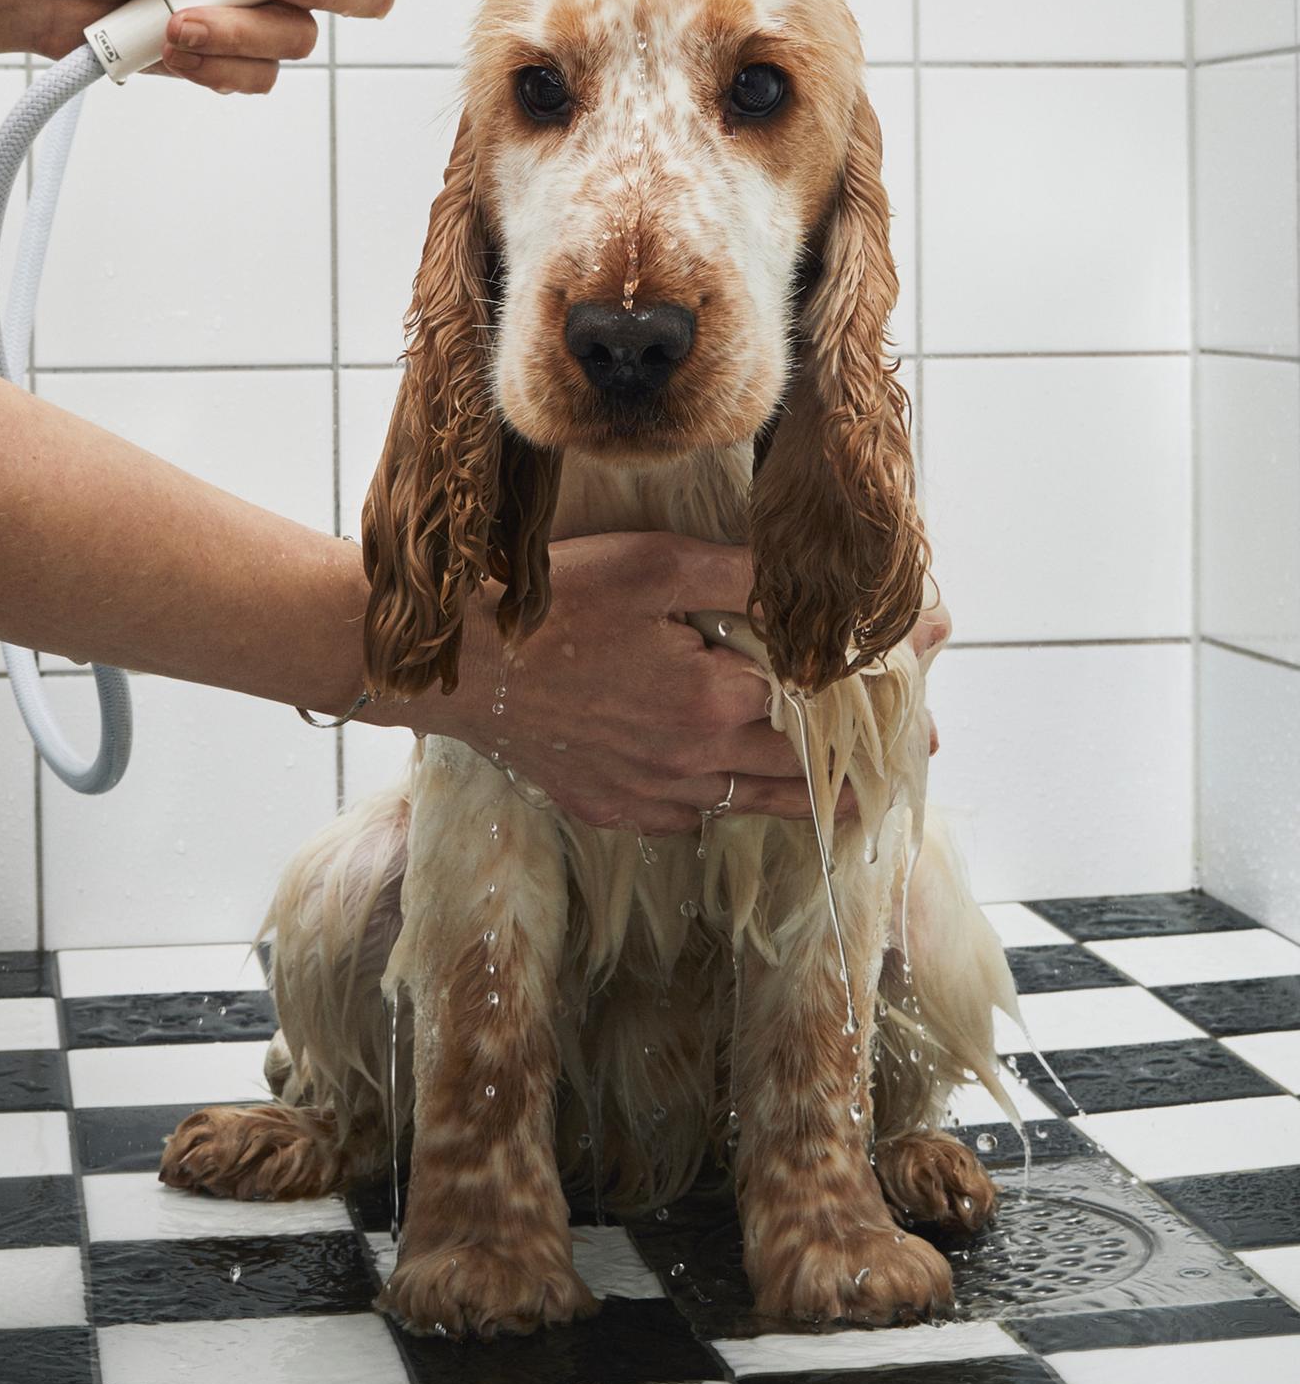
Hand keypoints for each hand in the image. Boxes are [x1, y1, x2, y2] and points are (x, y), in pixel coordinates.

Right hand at [422, 537, 952, 835]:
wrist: (456, 668)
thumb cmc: (550, 605)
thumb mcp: (652, 565)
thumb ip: (742, 575)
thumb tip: (812, 578)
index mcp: (714, 700)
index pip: (823, 698)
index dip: (883, 682)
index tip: (928, 668)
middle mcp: (693, 761)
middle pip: (803, 771)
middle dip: (866, 761)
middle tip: (913, 753)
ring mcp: (650, 794)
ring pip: (753, 806)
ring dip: (810, 802)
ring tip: (855, 800)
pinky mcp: (611, 808)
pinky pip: (690, 817)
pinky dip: (726, 806)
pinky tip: (738, 794)